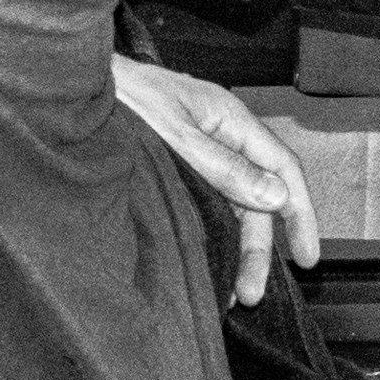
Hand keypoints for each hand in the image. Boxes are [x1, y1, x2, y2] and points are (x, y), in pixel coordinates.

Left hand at [111, 53, 319, 306]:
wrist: (71, 88)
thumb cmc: (122, 96)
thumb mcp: (175, 135)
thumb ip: (224, 167)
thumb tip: (275, 197)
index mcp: (231, 119)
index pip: (284, 167)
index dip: (302, 213)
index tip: (309, 254)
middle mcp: (221, 136)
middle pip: (258, 197)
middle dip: (259, 248)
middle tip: (252, 292)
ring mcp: (199, 150)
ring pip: (233, 205)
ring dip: (236, 248)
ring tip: (231, 291)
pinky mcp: (176, 166)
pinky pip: (208, 204)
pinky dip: (213, 236)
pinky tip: (209, 263)